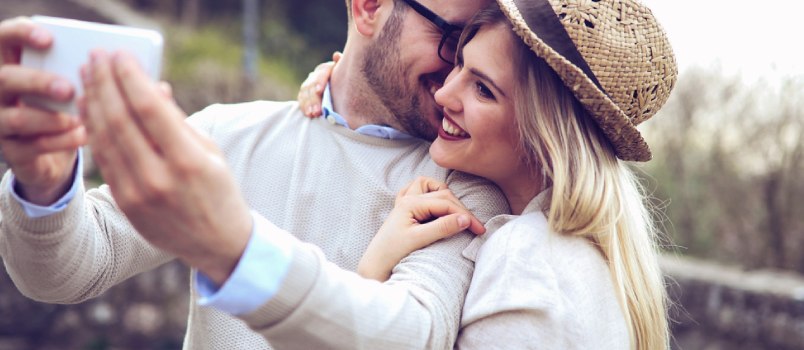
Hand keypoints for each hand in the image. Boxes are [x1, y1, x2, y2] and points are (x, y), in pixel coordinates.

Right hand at [0, 17, 84, 204]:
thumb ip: (99, 77)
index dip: (22, 34)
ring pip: (17, 118)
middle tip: (68, 88)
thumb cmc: (71, 111)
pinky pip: (32, 146)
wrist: (54, 157)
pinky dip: (62, 141)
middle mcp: (2, 92)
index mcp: (16, 65)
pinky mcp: (13, 152)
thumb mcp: (81, 89)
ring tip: (78, 119)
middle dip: (38, 81)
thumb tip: (148, 78)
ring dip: (52, 118)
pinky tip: (84, 136)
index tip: (49, 39)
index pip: (5, 39)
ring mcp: (2, 123)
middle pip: (5, 78)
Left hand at [79, 50, 251, 285]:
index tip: (121, 55)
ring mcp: (138, 194)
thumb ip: (178, 121)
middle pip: (121, 119)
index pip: (150, 109)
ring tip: (88, 76)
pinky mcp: (126, 204)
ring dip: (93, 102)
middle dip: (105, 83)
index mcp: (189, 160)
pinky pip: (104, 160)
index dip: (131, 77)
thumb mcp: (211, 152)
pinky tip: (89, 108)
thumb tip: (153, 87)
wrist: (218, 244)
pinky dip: (93, 131)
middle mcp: (160, 178)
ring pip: (105, 139)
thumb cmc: (220, 191)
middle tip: (97, 58)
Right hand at [298, 51, 340, 116]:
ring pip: (305, 94)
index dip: (319, 81)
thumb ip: (342, 65)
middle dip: (314, 99)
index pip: (321, 73)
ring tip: (312, 114)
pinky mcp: (305, 95)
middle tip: (317, 110)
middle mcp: (315, 76)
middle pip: (311, 86)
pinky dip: (304, 107)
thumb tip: (336, 55)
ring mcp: (309, 85)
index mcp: (326, 69)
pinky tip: (307, 114)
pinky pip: (302, 100)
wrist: (341, 87)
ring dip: (308, 105)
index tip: (320, 90)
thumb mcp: (346, 72)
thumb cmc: (347, 79)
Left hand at [357, 177, 484, 280]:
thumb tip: (465, 220)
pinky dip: (429, 193)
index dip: (465, 216)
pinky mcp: (404, 210)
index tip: (479, 230)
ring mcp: (405, 202)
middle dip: (460, 209)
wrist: (376, 265)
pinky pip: (417, 192)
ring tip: (457, 212)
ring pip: (429, 186)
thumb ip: (442, 227)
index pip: (446, 204)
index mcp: (410, 203)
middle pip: (443, 195)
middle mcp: (408, 198)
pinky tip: (435, 205)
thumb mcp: (419, 240)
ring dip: (444, 194)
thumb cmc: (393, 253)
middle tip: (475, 227)